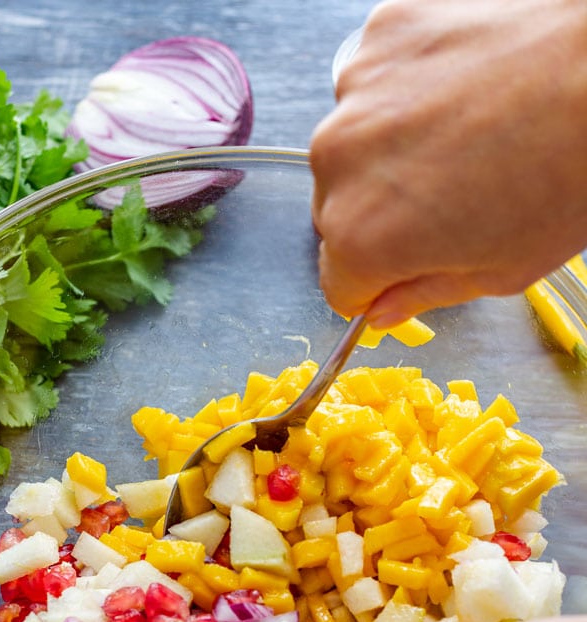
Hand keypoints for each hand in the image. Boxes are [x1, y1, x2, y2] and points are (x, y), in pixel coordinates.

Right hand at [310, 0, 586, 324]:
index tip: (405, 271)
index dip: (377, 285)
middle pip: (337, 212)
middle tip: (451, 199)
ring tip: (464, 139)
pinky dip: (406, 93)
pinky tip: (462, 93)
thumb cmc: (569, 170)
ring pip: (354, 144)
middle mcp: (339, 163)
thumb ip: (425, 294)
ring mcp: (356, 90)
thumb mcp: (501, 271)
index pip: (339, 286)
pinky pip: (375, 83)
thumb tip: (386, 308)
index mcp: (363, 237)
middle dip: (380, 215)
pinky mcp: (382, 34)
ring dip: (390, 150)